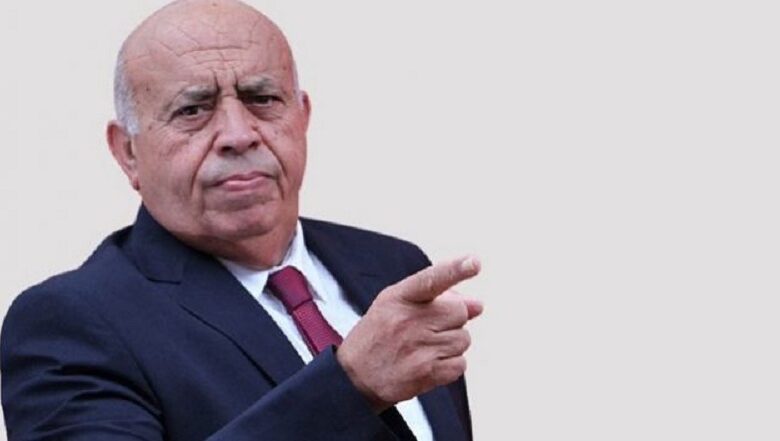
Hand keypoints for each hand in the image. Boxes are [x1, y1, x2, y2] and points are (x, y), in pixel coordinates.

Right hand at [336, 255, 482, 411]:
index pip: (431, 279)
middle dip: (452, 319)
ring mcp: (417, 348)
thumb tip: (478, 305)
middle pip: (458, 312)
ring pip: (463, 339)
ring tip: (426, 347)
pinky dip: (451, 365)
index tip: (474, 262)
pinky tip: (429, 363)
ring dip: (451, 343)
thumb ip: (437, 299)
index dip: (455, 270)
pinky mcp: (426, 373)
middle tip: (431, 327)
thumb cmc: (379, 335)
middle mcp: (407, 321)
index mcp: (398, 298)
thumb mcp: (396, 305)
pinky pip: (461, 364)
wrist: (354, 377)